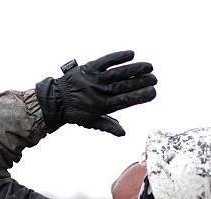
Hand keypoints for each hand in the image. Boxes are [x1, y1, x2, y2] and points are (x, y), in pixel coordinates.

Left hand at [36, 50, 156, 134]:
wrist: (55, 100)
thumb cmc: (75, 113)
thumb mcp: (91, 122)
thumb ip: (108, 125)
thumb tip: (123, 133)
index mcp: (102, 106)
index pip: (126, 100)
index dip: (140, 96)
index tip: (153, 92)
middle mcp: (100, 91)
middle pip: (125, 86)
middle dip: (141, 82)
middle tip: (155, 79)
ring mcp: (95, 79)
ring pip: (118, 72)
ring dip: (135, 69)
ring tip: (149, 66)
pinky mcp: (89, 68)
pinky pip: (106, 60)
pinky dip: (118, 56)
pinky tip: (131, 54)